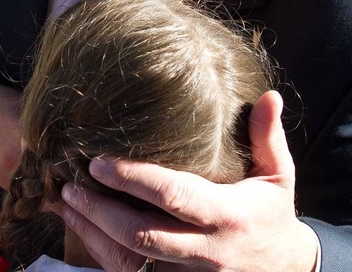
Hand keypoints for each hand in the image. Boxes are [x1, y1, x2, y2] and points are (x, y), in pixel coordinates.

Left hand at [57, 91, 318, 271]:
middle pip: (143, 235)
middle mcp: (207, 252)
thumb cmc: (272, 215)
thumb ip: (267, 137)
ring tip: (65, 201)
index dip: (134, 179)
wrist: (285, 271)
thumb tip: (269, 97)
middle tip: (70, 183)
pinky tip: (80, 226)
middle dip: (101, 211)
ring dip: (92, 233)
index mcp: (228, 216)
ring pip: (130, 262)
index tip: (99, 162)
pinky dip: (100, 252)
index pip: (175, 196)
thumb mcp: (277, 176)